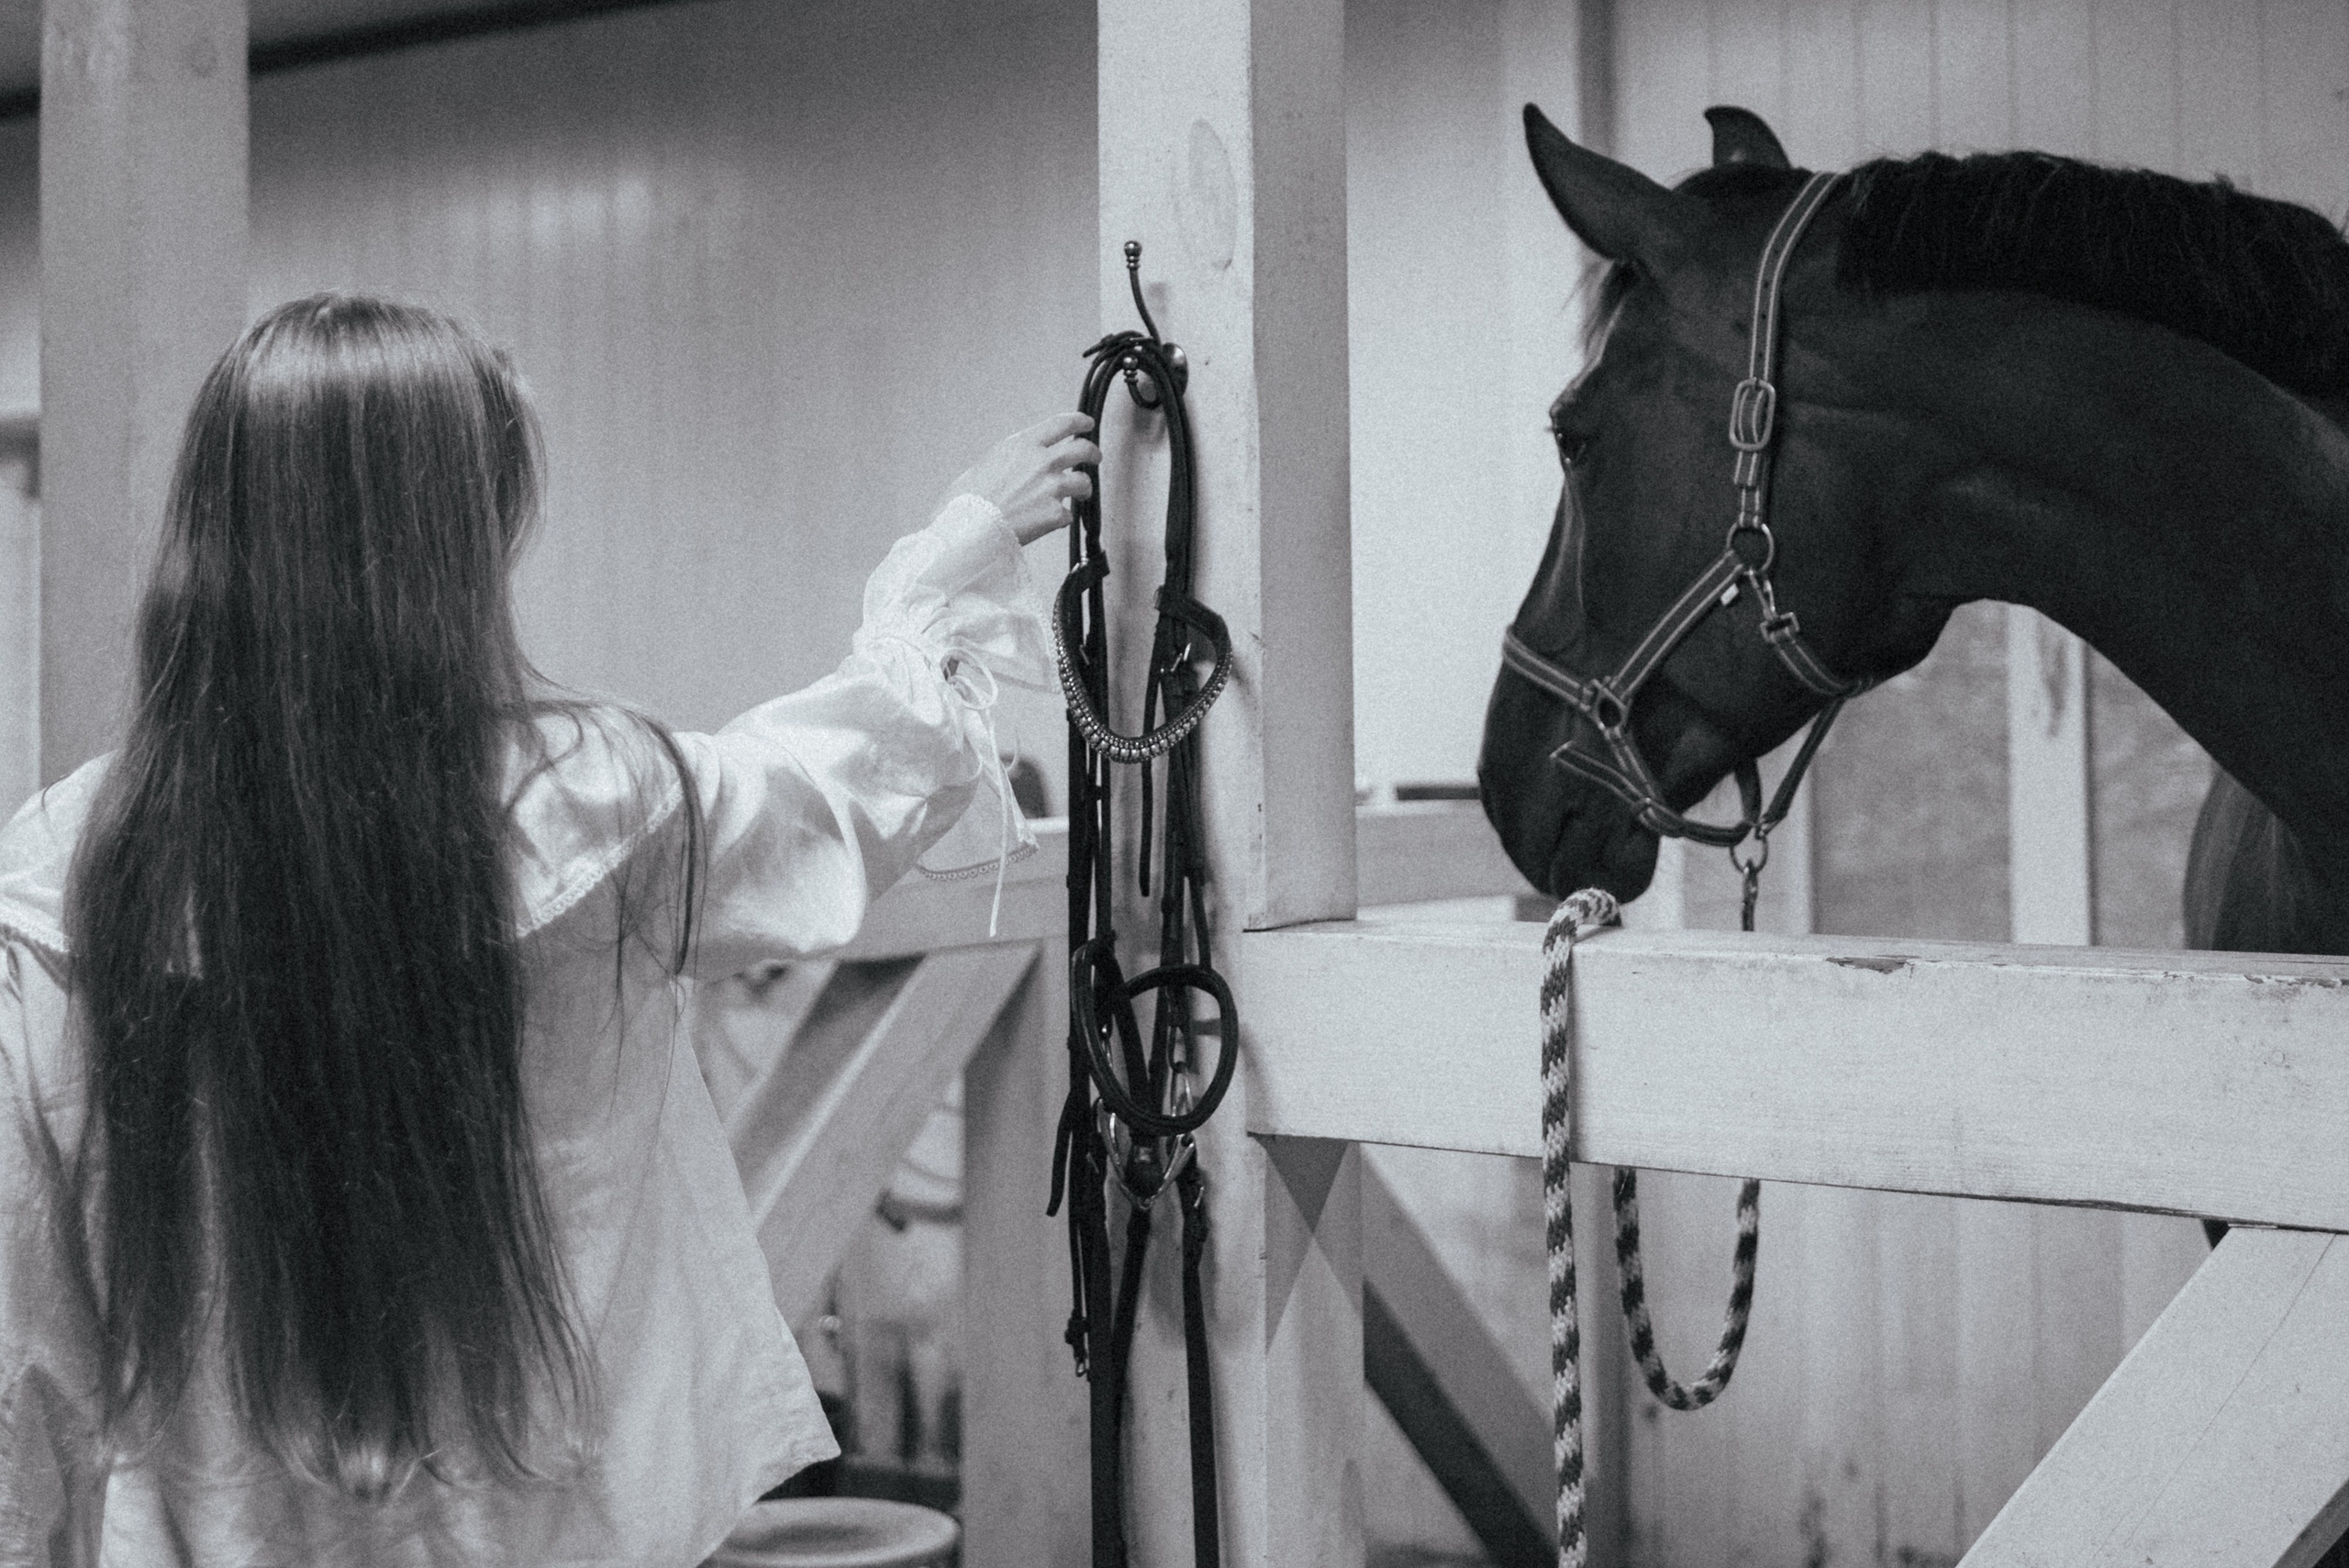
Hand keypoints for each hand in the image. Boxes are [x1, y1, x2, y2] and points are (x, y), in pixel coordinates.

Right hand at [947, 413, 1099, 543]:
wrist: (967, 527)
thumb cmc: (968, 499)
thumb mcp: (987, 462)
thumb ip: (1012, 458)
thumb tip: (1021, 462)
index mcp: (1023, 445)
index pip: (1062, 423)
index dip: (1080, 421)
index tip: (1087, 423)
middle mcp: (1042, 462)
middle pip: (1083, 449)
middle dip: (1094, 453)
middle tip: (1095, 458)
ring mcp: (1051, 488)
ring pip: (1084, 482)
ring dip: (1084, 489)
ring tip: (1080, 495)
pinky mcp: (1055, 513)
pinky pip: (1067, 515)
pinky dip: (1060, 519)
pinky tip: (1048, 521)